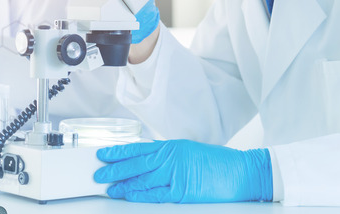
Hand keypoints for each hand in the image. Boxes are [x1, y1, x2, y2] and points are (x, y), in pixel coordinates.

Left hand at [94, 140, 272, 202]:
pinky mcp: (183, 191)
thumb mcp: (190, 151)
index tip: (104, 154)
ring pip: (142, 178)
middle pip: (135, 163)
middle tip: (98, 172)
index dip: (118, 151)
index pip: (138, 148)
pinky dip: (139, 194)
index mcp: (172, 146)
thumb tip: (148, 162)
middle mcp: (171, 157)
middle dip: (114, 168)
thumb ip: (169, 156)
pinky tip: (128, 194)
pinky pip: (155, 194)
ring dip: (122, 183)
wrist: (242, 172)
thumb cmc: (219, 162)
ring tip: (108, 186)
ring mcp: (176, 174)